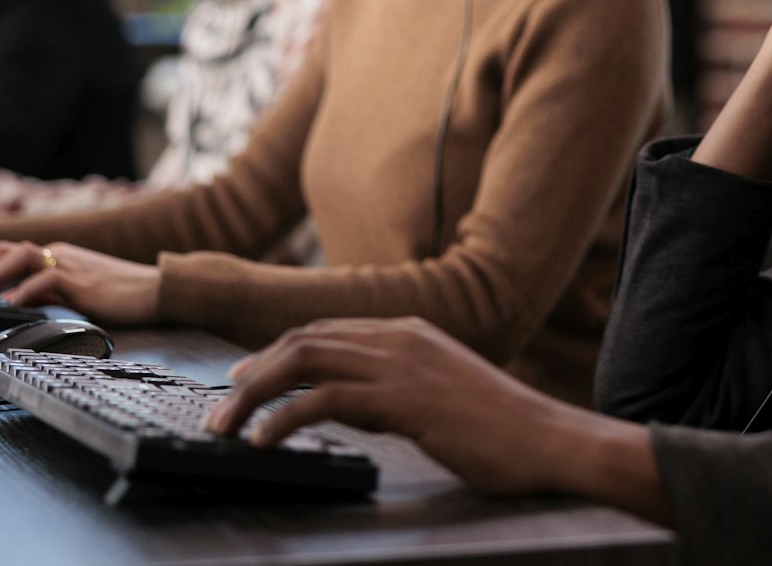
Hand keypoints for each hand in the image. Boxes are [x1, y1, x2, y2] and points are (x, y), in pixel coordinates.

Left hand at [0, 240, 160, 325]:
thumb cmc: (118, 294)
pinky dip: (26, 289)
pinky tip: (12, 304)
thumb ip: (46, 291)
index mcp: (53, 254)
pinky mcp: (82, 279)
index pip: (4, 253)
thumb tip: (16, 300)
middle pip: (2, 250)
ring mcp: (69, 263)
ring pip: (20, 256)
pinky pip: (47, 278)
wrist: (154, 290)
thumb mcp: (74, 291)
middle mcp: (56, 253)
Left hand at [206, 317, 666, 518]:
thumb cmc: (503, 428)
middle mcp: (399, 336)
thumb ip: (397, 389)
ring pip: (304, 362)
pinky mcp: (404, 398)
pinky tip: (264, 439)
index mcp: (408, 331)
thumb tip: (355, 404)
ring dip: (255, 394)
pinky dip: (284, 417)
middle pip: (303, 340)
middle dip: (253, 373)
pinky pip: (325, 401)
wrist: (550, 440)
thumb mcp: (442, 395)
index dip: (276, 354)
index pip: (324, 331)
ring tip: (226, 426)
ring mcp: (401, 364)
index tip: (244, 380)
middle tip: (221, 408)